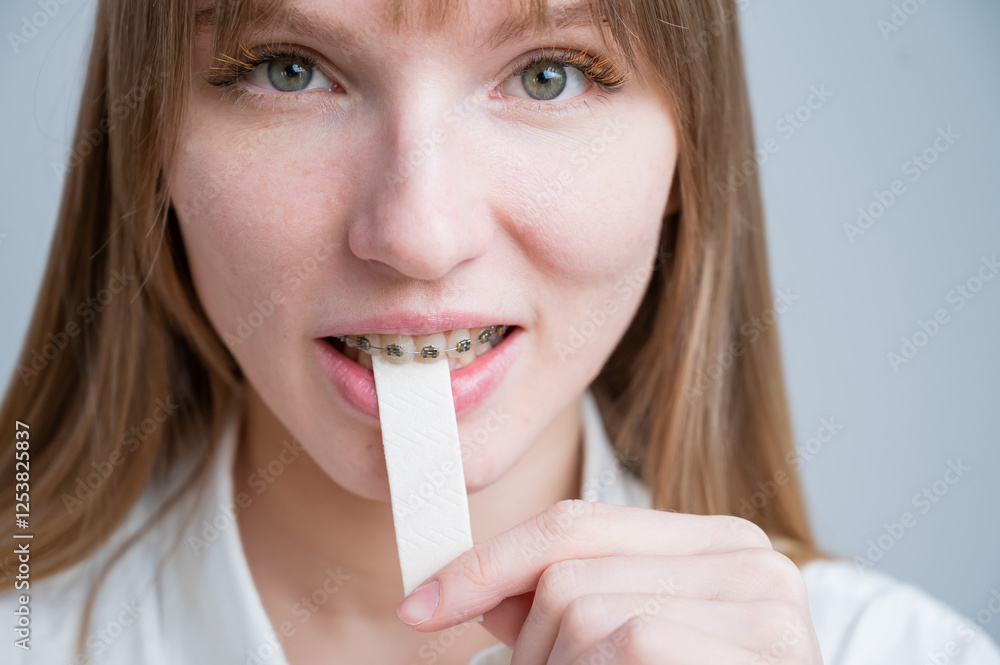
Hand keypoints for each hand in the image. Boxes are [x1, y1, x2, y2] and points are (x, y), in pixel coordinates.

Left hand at [396, 500, 822, 663]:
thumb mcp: (621, 648)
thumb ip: (561, 607)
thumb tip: (470, 587)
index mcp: (717, 545)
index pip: (574, 524)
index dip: (487, 563)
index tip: (421, 605)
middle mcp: (750, 561)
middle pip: (569, 576)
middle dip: (534, 647)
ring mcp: (763, 609)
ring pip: (584, 616)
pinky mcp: (762, 654)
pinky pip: (629, 643)